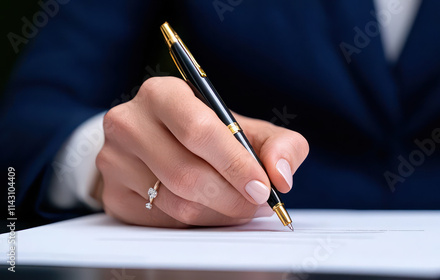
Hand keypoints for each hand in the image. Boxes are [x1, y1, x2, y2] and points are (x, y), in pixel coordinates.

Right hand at [96, 77, 308, 227]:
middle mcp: (129, 122)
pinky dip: (195, 221)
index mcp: (162, 93)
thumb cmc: (208, 133)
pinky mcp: (112, 193)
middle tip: (255, 203)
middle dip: (231, 197)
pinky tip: (209, 210)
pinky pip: (162, 220)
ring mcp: (114, 160)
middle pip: (186, 173)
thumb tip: (281, 176)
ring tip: (237, 205)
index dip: (235, 163)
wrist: (159, 141)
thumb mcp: (248, 127)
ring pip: (176, 202)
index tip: (262, 187)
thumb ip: (279, 144)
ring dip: (217, 212)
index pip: (198, 130)